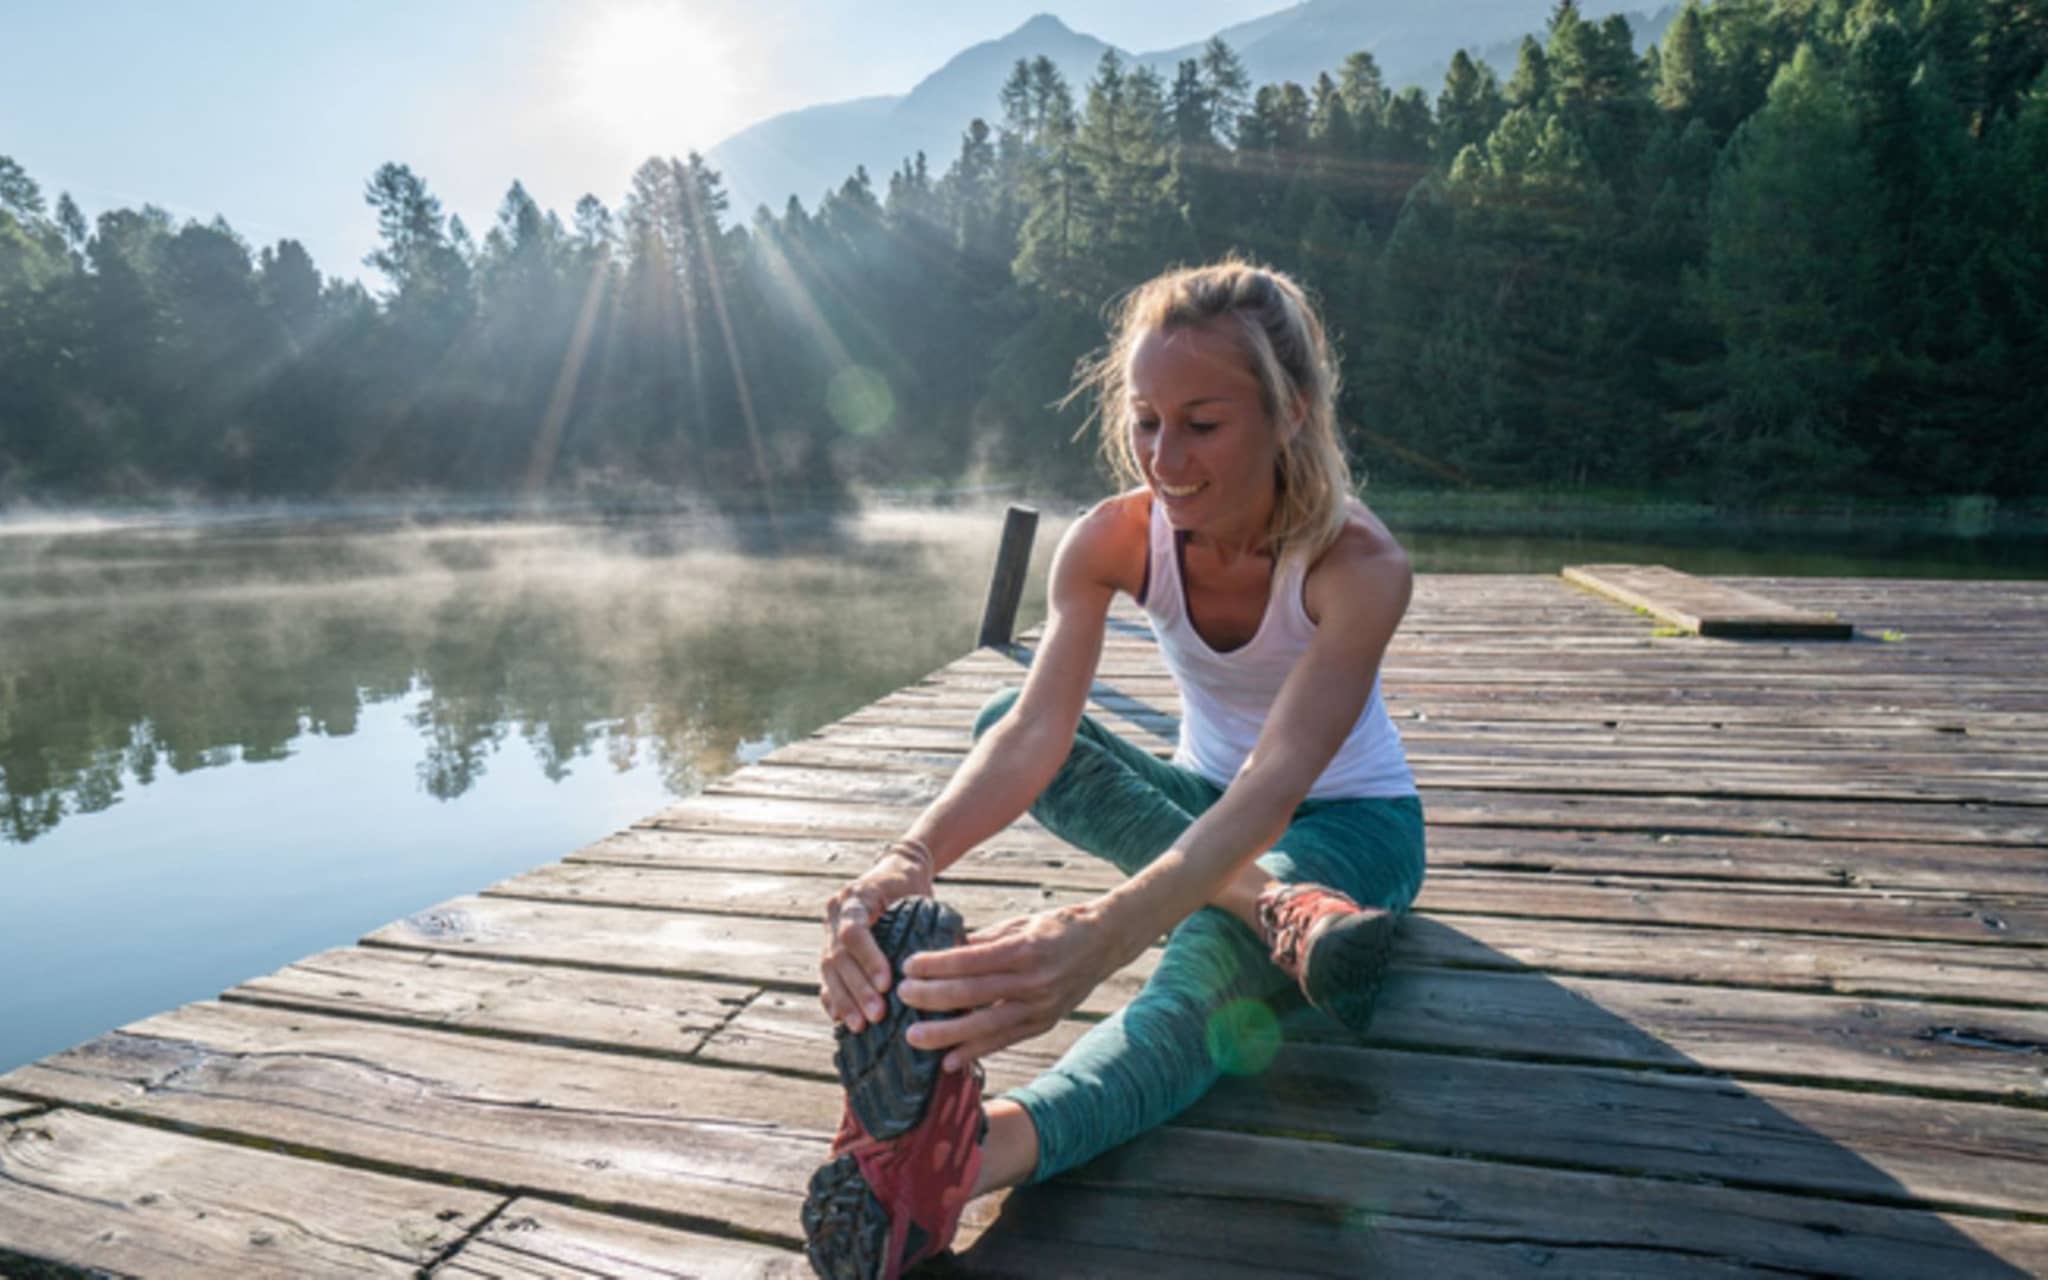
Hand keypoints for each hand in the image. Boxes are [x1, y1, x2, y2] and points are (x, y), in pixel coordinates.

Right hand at [818, 842, 933, 1032]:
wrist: (895, 870)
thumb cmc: (913, 886)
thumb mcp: (922, 897)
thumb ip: (930, 926)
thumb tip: (953, 967)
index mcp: (856, 896)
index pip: (854, 931)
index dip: (868, 959)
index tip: (887, 983)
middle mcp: (836, 912)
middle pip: (838, 955)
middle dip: (857, 988)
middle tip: (877, 1015)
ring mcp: (828, 930)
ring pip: (827, 970)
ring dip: (844, 1000)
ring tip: (860, 1026)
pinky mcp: (829, 947)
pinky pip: (825, 976)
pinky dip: (833, 998)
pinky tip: (842, 1019)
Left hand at [897, 900, 1126, 1072]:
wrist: (1105, 942)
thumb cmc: (1057, 927)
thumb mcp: (1020, 924)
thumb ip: (983, 941)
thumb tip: (943, 953)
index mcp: (1024, 949)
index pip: (970, 960)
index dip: (936, 965)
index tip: (907, 966)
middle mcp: (1033, 981)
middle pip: (972, 993)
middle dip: (932, 997)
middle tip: (901, 997)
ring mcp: (1040, 1007)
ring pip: (985, 1025)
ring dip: (945, 1034)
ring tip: (913, 1037)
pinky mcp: (1043, 1024)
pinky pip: (1004, 1041)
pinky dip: (975, 1052)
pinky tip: (948, 1061)